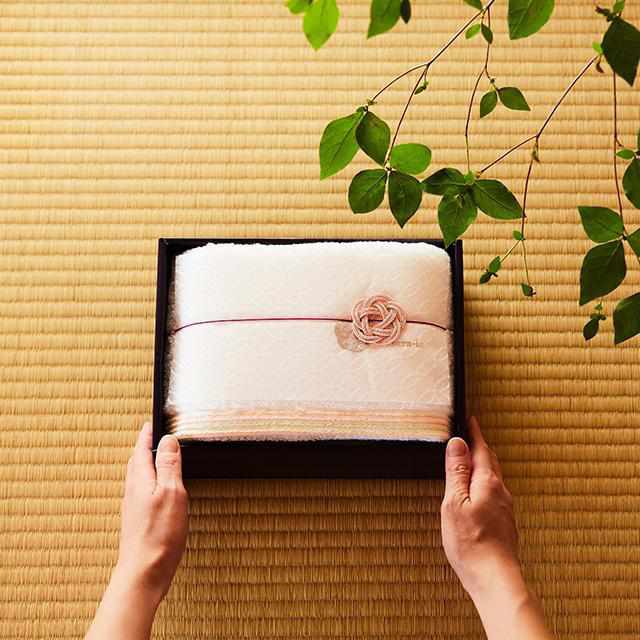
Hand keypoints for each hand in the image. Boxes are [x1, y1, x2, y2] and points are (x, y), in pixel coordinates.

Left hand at [116, 422, 188, 604]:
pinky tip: (156, 491)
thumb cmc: (159, 535)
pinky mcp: (138, 521)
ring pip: (137, 478)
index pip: (141, 449)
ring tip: (153, 458)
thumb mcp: (172, 493)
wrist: (143, 574)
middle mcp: (133, 491)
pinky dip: (148, 482)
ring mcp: (134, 507)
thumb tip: (168, 439)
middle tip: (150, 436)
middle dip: (143, 447)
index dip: (146, 435)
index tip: (151, 423)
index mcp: (140, 480)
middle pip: (136, 462)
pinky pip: (141, 492)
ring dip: (144, 463)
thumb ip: (169, 465)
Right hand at [441, 416, 553, 639]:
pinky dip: (484, 484)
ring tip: (471, 462)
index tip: (471, 420)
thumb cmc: (471, 543)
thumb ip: (456, 472)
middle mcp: (501, 492)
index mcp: (488, 483)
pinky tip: (476, 494)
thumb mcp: (454, 503)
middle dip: (481, 448)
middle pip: (491, 462)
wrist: (495, 579)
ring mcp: (505, 508)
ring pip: (494, 478)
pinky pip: (494, 494)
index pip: (481, 450)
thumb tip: (457, 443)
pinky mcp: (504, 523)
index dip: (475, 434)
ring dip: (483, 466)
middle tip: (470, 437)